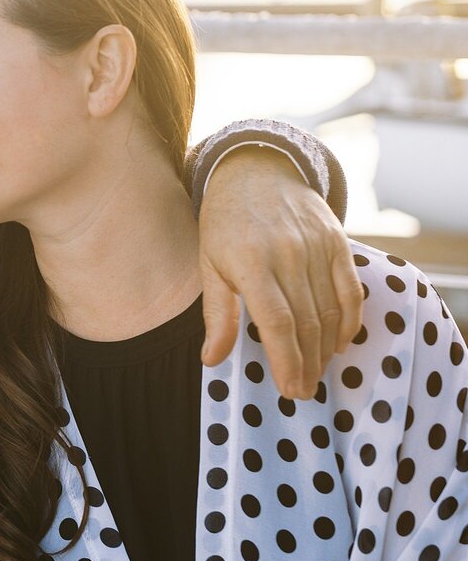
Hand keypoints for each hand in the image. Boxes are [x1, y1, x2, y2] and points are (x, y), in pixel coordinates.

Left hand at [198, 147, 361, 397]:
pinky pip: (350, 289)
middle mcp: (288, 253)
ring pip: (330, 310)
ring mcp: (316, 246)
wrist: (256, 169)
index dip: (286, 359)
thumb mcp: (209, 264)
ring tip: (317, 373)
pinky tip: (339, 343)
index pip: (276, 321)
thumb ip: (216, 314)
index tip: (290, 389)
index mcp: (251, 261)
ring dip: (326, 349)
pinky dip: (349, 320)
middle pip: (307, 322)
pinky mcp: (337, 240)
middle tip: (303, 391)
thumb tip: (211, 359)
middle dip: (307, 364)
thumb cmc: (225, 223)